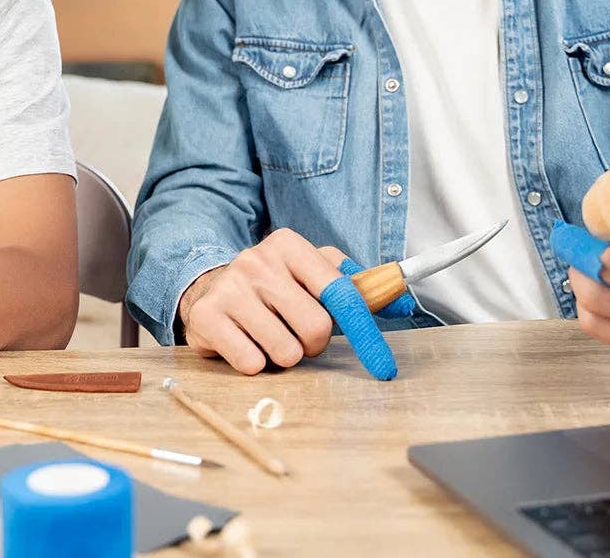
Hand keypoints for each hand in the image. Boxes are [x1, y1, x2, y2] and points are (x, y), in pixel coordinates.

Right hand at [177, 228, 412, 379]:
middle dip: (313, 343)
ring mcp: (229, 287)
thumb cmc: (275, 288)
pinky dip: (255, 363)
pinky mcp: (207, 316)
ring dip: (284, 355)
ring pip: (286, 351)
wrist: (211, 289)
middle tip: (295, 332)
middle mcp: (257, 260)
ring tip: (267, 336)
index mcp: (289, 245)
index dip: (366, 332)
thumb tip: (402, 304)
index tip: (383, 366)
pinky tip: (245, 343)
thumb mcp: (312, 275)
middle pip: (316, 328)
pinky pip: (252, 362)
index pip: (340, 292)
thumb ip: (358, 288)